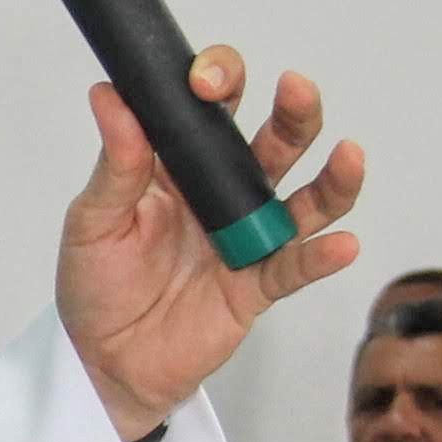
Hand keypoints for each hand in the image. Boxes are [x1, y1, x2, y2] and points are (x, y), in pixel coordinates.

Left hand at [55, 50, 364, 437]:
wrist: (103, 361)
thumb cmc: (95, 285)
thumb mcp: (93, 220)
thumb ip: (115, 163)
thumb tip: (109, 94)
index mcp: (179, 166)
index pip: (212, 109)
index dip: (219, 82)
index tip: (205, 80)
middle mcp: (222, 194)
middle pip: (274, 143)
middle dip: (293, 112)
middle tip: (295, 88)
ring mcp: (246, 238)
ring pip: (304, 200)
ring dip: (332, 178)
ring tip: (348, 155)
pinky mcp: (256, 286)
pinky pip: (296, 268)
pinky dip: (320, 257)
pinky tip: (341, 244)